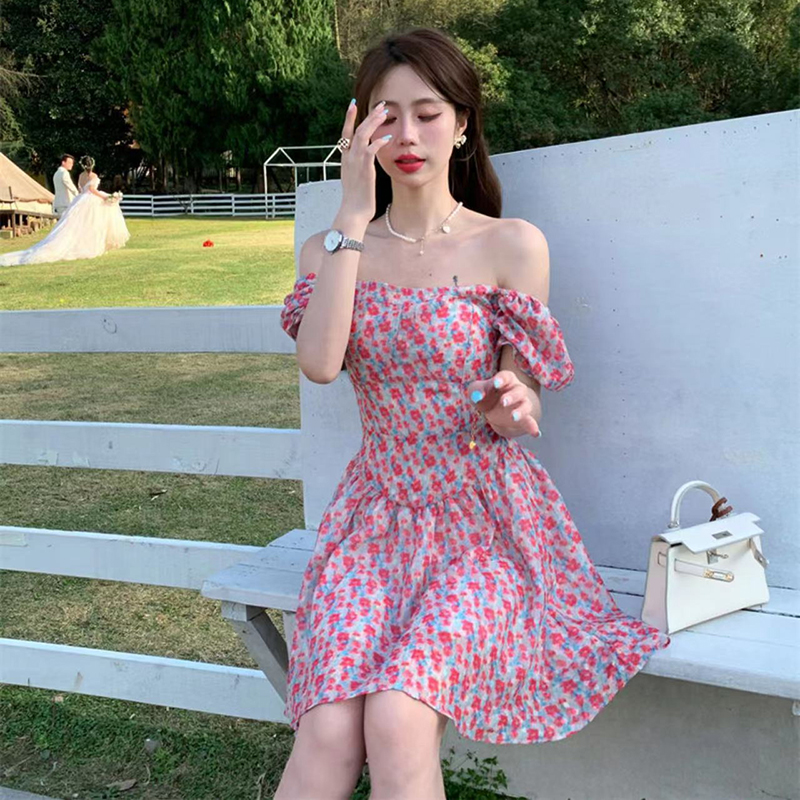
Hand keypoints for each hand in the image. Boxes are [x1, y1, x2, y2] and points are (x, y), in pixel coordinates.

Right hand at [338, 97, 392, 222]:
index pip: (345, 133)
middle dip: (368, 115)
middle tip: (380, 104)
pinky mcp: (364, 169)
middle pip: (356, 130)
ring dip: (374, 122)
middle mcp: (348, 158)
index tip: (353, 104)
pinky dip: (379, 142)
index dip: (349, 118)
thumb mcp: (355, 180)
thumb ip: (359, 167)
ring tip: (384, 112)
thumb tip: (366, 163)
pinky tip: (388, 137)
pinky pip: (371, 150)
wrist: (352, 212)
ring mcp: (355, 162)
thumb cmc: (356, 200)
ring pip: (363, 135)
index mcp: (345, 159)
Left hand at [466, 370, 541, 438]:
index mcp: (506, 379)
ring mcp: (521, 404)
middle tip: (503, 402)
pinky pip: (530, 421)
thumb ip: (476, 391)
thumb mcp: (476, 390)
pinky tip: (536, 433)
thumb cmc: (484, 394)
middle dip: (512, 396)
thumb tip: (478, 396)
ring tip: (513, 417)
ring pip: (526, 405)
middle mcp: (517, 390)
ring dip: (521, 411)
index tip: (495, 384)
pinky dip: (533, 427)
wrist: (491, 409)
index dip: (501, 379)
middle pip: (519, 390)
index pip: (506, 376)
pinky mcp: (522, 418)